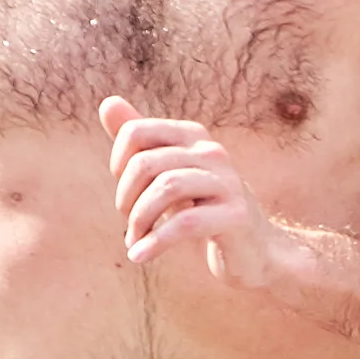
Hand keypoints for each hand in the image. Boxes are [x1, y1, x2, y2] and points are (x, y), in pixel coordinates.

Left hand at [101, 96, 291, 289]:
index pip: (136, 132)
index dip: (118, 165)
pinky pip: (186, 222)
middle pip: (145, 163)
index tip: (127, 194)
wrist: (251, 250)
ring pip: (166, 188)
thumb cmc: (202, 210)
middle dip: (126, 199)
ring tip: (135, 242)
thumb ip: (140, 142)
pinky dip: (156, 242)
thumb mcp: (167, 175)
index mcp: (192, 136)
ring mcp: (227, 182)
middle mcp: (212, 152)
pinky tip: (141, 256)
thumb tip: (108, 103)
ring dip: (139, 221)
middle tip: (130, 226)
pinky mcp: (237, 214)